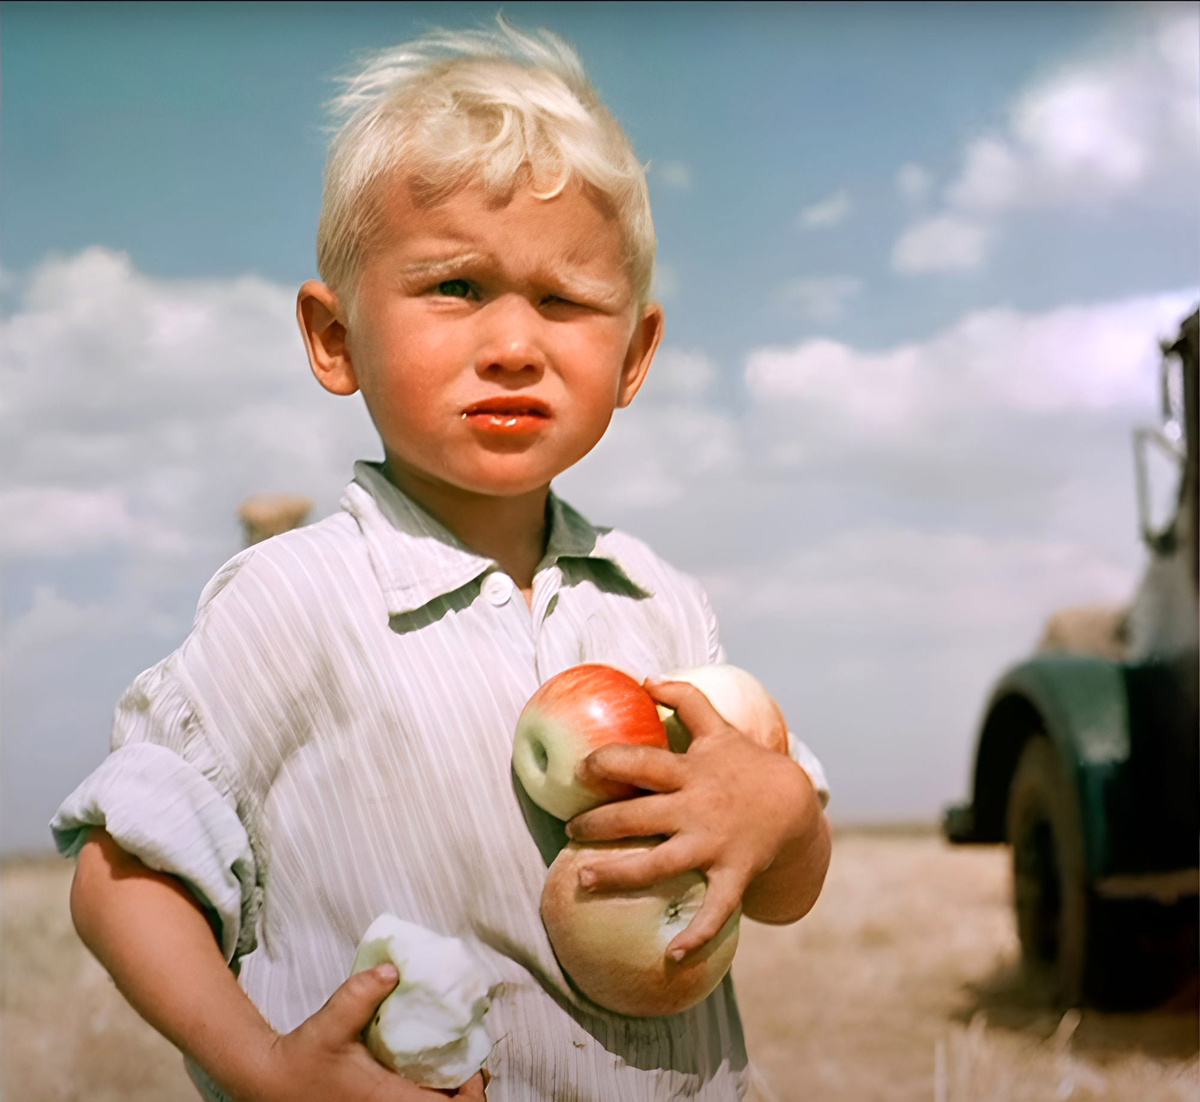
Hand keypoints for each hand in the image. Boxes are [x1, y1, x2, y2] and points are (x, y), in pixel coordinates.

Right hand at [248, 964, 486, 1100]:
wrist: (270, 1082)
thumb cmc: (301, 1057)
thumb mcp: (330, 1022)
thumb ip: (360, 994)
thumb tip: (393, 969)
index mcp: (387, 1100)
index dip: (471, 1090)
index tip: (476, 1063)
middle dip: (465, 1088)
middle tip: (468, 1055)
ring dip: (447, 1090)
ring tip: (452, 1057)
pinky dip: (429, 1090)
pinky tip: (426, 1066)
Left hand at [565, 677, 820, 960]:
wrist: (794, 806)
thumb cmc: (747, 766)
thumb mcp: (720, 728)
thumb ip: (686, 700)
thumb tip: (647, 678)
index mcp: (691, 772)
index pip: (643, 761)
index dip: (609, 761)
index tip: (581, 768)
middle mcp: (697, 808)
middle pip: (639, 816)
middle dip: (600, 823)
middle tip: (570, 828)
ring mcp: (713, 844)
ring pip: (659, 864)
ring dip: (619, 875)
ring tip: (583, 879)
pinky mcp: (732, 874)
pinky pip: (714, 909)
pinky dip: (696, 935)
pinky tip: (672, 957)